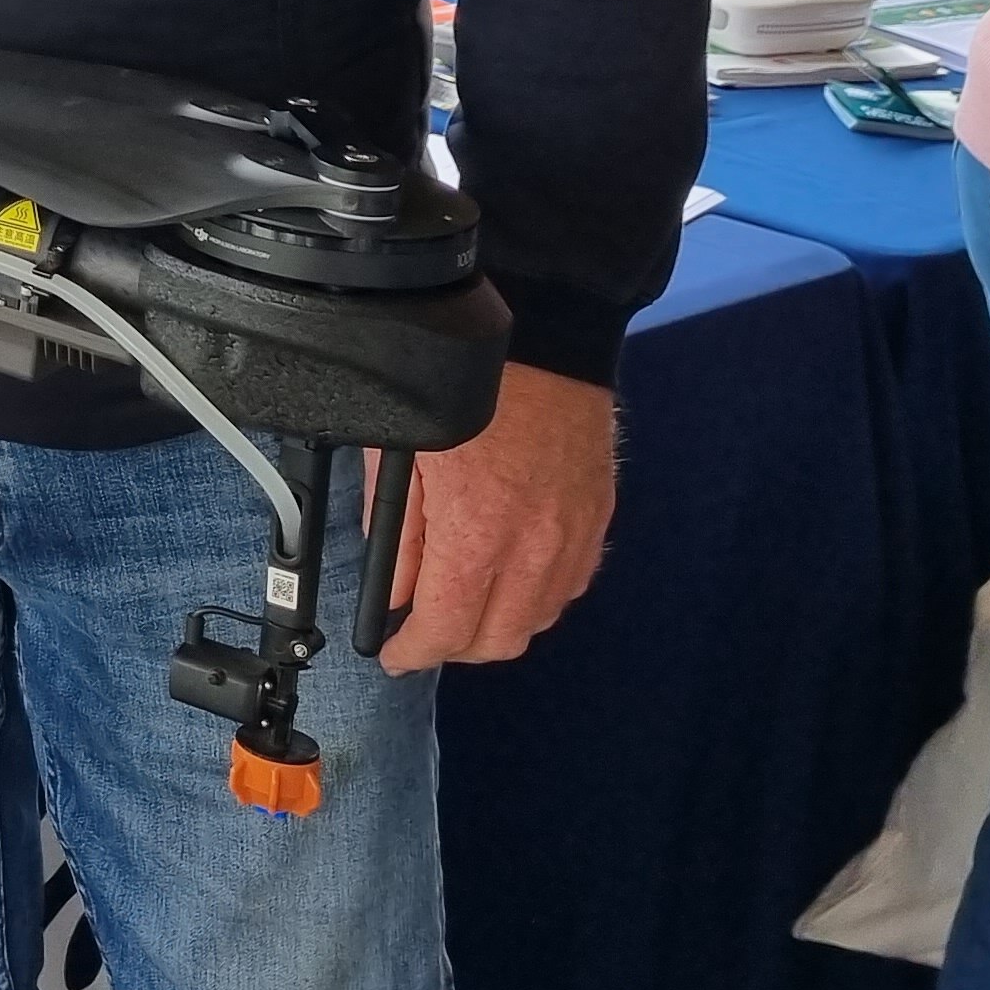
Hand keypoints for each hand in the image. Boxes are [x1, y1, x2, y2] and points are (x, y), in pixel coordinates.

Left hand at [371, 365, 615, 671]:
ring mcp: (573, 534)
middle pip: (500, 640)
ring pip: (540, 618)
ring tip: (463, 602)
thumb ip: (397, 531)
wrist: (544, 335)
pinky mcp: (596, 515)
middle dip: (455, 646)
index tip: (395, 654)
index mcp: (478, 536)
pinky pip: (571, 582)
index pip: (448, 630)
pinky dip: (538, 594)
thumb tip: (393, 589)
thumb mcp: (400, 455)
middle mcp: (535, 548)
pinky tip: (511, 574)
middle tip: (424, 630)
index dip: (414, 653)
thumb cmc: (466, 385)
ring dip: (499, 623)